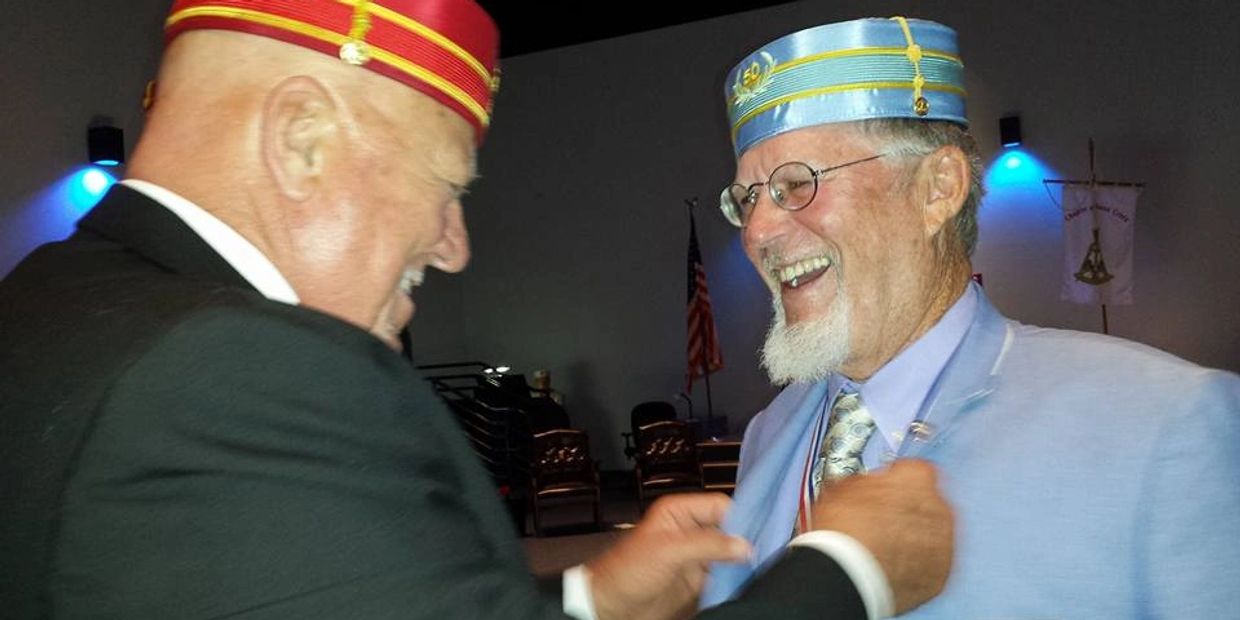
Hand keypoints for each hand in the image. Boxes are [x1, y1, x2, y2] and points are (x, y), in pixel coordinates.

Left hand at [587, 493, 750, 619]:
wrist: (612, 606)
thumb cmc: (626, 571)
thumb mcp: (669, 551)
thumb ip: (707, 545)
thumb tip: (743, 545)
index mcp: (679, 512)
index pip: (719, 505)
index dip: (739, 517)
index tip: (757, 533)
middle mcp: (689, 531)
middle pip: (728, 530)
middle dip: (743, 541)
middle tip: (763, 552)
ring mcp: (694, 556)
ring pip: (728, 554)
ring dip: (741, 562)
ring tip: (758, 568)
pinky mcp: (697, 581)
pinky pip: (723, 576)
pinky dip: (734, 580)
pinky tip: (745, 583)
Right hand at [811, 459, 953, 614]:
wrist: (852, 577)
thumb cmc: (846, 533)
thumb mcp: (841, 489)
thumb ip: (863, 482)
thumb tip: (858, 487)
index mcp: (916, 479)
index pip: (913, 470)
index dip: (894, 480)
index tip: (882, 489)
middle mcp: (939, 508)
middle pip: (927, 502)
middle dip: (907, 510)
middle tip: (880, 521)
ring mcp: (943, 544)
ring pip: (932, 534)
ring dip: (913, 539)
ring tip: (883, 548)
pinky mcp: (941, 575)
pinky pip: (931, 565)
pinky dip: (915, 566)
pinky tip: (890, 568)